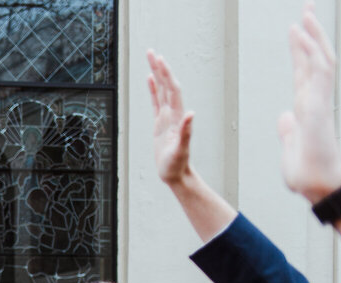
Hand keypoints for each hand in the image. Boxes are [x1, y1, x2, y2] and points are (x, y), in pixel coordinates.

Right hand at [147, 50, 195, 188]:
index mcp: (176, 116)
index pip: (171, 89)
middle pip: (166, 85)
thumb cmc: (177, 164)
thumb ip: (186, 131)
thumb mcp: (181, 149)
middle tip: (151, 52)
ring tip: (151, 58)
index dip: (166, 74)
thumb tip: (191, 113)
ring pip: (161, 90)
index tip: (159, 60)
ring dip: (157, 74)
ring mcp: (166, 117)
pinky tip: (150, 79)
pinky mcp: (160, 123)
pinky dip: (153, 89)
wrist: (176, 173)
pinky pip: (156, 102)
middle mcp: (172, 113)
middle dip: (159, 67)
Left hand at [279, 4, 340, 201]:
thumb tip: (285, 118)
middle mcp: (314, 99)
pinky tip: (304, 33)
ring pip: (319, 59)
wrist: (316, 185)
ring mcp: (319, 100)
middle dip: (310, 34)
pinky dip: (311, 50)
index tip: (295, 31)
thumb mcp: (291, 145)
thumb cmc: (306, 170)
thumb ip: (289, 130)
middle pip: (314, 59)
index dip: (300, 50)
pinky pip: (317, 71)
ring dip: (312, 35)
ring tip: (305, 14)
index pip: (303, 71)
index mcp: (306, 106)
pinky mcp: (319, 104)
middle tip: (305, 10)